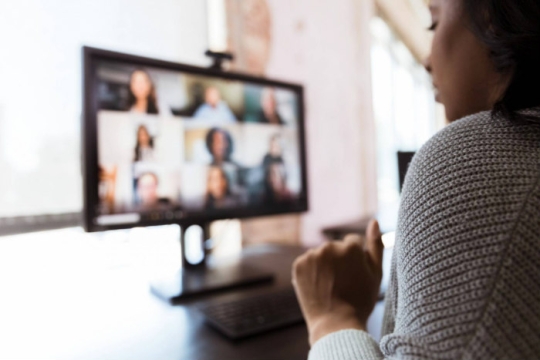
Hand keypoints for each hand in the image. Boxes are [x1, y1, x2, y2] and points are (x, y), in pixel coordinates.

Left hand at [292, 220, 382, 345]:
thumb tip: (374, 221)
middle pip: (335, 248)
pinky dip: (311, 271)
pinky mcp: (298, 264)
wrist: (336, 325)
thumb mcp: (376, 274)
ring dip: (324, 265)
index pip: (352, 243)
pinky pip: (307, 262)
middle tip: (342, 284)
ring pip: (320, 255)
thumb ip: (376, 245)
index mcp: (350, 246)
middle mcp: (329, 246)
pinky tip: (318, 286)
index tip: (354, 276)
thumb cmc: (361, 301)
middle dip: (338, 261)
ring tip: (329, 286)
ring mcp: (312, 255)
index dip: (354, 260)